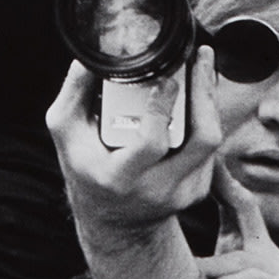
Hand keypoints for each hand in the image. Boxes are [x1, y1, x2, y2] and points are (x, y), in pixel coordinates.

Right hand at [46, 52, 221, 278]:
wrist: (115, 222)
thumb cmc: (88, 170)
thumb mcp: (68, 135)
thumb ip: (73, 94)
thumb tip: (88, 58)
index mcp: (121, 177)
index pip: (152, 144)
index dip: (161, 110)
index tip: (165, 79)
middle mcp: (158, 189)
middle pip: (201, 140)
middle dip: (204, 93)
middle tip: (200, 57)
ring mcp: (183, 191)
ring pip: (211, 139)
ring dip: (209, 98)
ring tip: (201, 66)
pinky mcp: (198, 188)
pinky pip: (210, 145)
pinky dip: (206, 114)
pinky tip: (197, 93)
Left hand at [196, 165, 278, 278]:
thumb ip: (208, 268)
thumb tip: (167, 252)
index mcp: (257, 249)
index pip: (239, 205)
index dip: (220, 180)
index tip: (199, 158)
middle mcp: (272, 254)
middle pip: (247, 212)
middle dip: (225, 189)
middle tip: (200, 171)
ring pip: (241, 258)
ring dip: (213, 269)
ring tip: (192, 274)